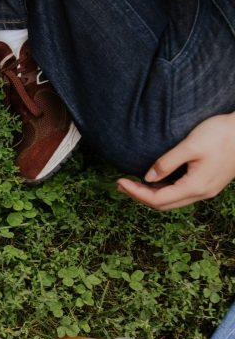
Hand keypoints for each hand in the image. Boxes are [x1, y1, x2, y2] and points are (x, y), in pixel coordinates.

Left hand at [117, 112, 234, 210]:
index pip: (158, 199)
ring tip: (131, 183)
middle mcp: (202, 193)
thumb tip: (147, 177)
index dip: (135, 192)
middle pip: (163, 204)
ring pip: (172, 201)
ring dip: (150, 194)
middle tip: (119, 184)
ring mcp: (206, 190)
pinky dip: (163, 190)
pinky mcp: (209, 183)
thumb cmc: (221, 134)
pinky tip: (153, 180)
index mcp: (196, 186)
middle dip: (139, 196)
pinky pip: (181, 194)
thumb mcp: (190, 145)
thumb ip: (167, 162)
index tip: (118, 182)